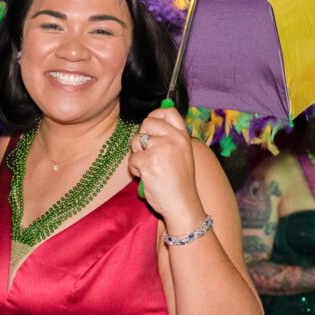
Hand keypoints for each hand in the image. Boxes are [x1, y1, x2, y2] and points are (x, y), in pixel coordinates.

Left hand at [128, 108, 204, 230]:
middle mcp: (173, 138)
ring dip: (137, 155)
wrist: (181, 202)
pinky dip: (135, 169)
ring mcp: (161, 148)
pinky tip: (147, 177)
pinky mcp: (148, 160)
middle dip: (142, 138)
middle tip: (148, 154)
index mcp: (183, 136)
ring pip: (136, 141)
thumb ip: (168, 139)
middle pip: (147, 123)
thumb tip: (149, 124)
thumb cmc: (178, 182)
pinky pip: (132, 159)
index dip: (155, 115)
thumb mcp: (181, 154)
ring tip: (150, 168)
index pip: (168, 112)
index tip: (150, 128)